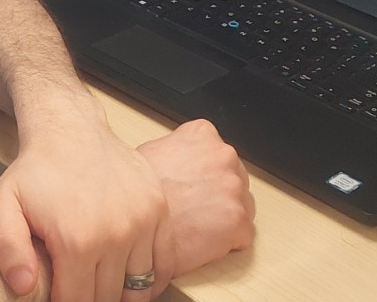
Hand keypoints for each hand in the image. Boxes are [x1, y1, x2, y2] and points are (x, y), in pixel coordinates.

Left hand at [0, 92, 171, 301]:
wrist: (71, 128)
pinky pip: (164, 263)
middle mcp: (116, 234)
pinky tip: (130, 275)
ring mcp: (143, 221)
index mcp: (77, 240)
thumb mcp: (3, 204)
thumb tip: (24, 285)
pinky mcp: (159, 210)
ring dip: (120, 292)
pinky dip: (151, 278)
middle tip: (77, 283)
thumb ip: (7, 249)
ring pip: (139, 288)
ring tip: (101, 281)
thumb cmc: (37, 169)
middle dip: (90, 297)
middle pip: (108, 298)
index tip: (58, 295)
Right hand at [137, 119, 254, 275]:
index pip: (216, 153)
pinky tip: (203, 241)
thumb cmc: (137, 194)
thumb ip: (176, 153)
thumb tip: (177, 164)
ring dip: (224, 216)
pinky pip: (242, 234)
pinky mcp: (239, 220)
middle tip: (195, 209)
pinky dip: (226, 242)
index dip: (205, 174)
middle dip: (218, 194)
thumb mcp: (151, 152)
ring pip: (242, 205)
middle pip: (232, 178)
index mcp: (203, 134)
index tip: (194, 186)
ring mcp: (234, 188)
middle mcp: (224, 156)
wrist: (134, 224)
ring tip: (197, 227)